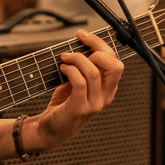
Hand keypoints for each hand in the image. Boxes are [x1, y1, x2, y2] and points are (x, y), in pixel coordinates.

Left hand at [20, 30, 123, 153]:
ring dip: (77, 58)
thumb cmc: (64, 103)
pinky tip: (62, 68)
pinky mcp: (80, 108)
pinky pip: (79, 82)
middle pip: (114, 65)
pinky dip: (70, 70)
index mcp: (109, 89)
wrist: (49, 129)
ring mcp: (95, 104)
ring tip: (65, 58)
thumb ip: (85, 68)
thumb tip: (80, 42)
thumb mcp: (78, 83)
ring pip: (94, 72)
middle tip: (78, 45)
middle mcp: (106, 97)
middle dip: (96, 48)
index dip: (100, 44)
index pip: (115, 61)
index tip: (83, 35)